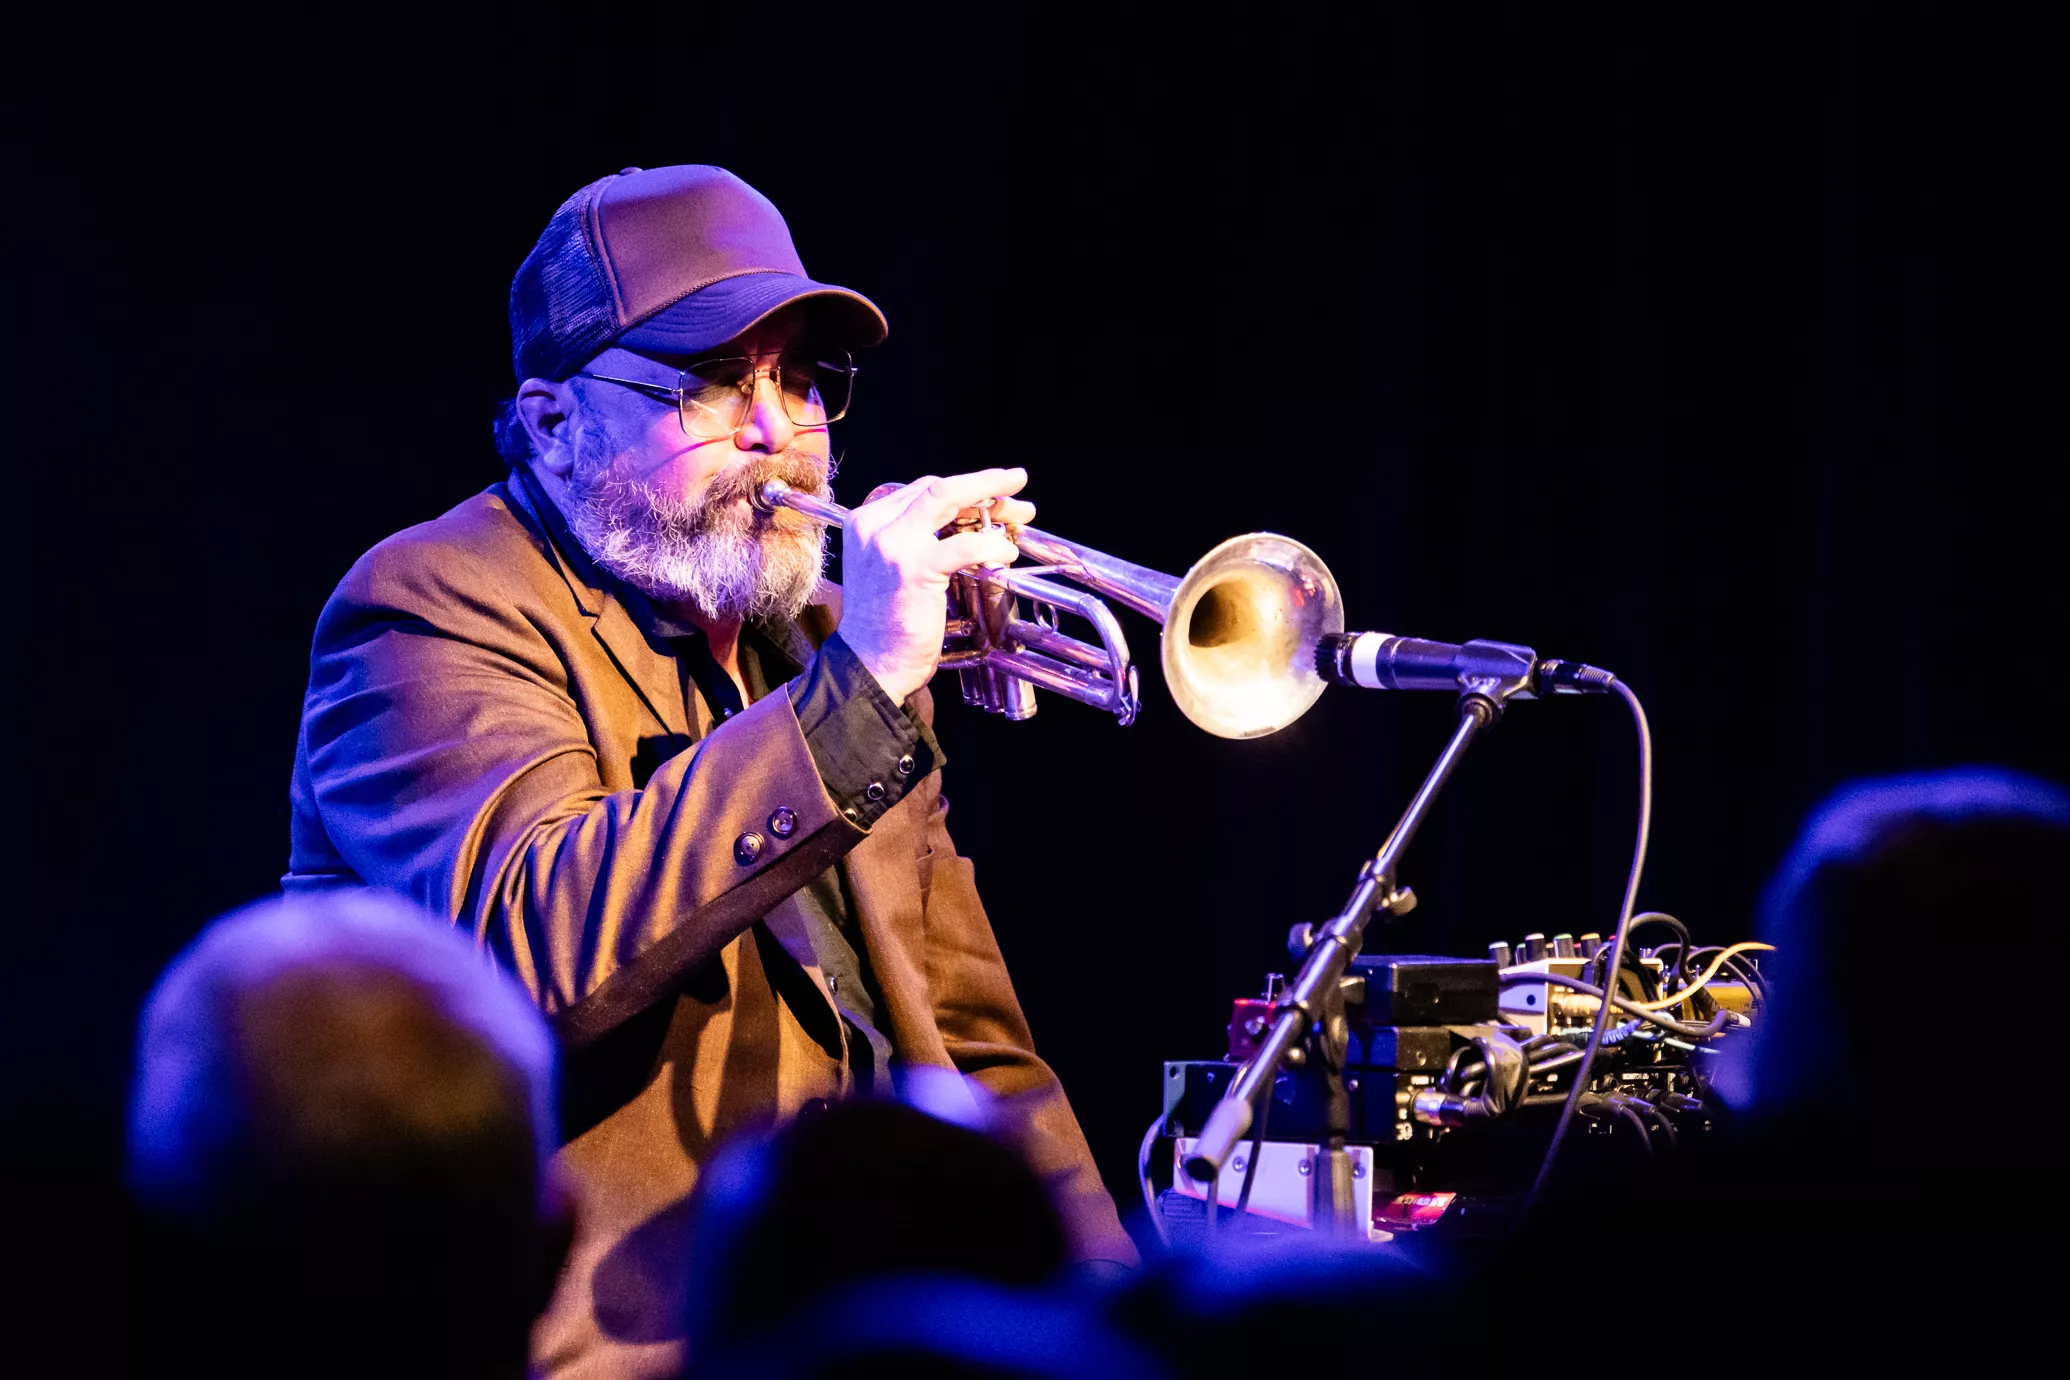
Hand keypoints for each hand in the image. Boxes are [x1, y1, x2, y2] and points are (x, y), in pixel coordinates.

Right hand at [839, 468, 1034, 702]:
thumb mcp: (892, 567)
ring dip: (994, 502)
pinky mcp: (915, 568)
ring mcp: (893, 545)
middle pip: (938, 488)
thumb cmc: (887, 623)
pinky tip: (1007, 552)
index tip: (994, 493)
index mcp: (867, 521)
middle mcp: (875, 525)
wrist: (871, 664)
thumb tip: (967, 519)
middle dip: (984, 485)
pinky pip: (966, 545)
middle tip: (1016, 482)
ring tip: (1022, 513)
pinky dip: (993, 545)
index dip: (964, 487)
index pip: (922, 489)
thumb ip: (917, 538)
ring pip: (949, 499)